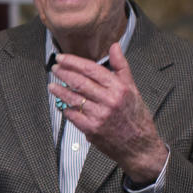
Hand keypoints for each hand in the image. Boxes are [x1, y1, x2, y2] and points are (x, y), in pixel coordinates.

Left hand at [48, 42, 167, 184]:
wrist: (139, 145)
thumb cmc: (135, 116)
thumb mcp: (132, 88)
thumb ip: (121, 66)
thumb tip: (114, 46)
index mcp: (118, 88)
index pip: (91, 70)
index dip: (74, 62)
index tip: (63, 58)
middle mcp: (109, 101)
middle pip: (80, 82)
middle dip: (63, 73)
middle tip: (55, 68)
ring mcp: (99, 116)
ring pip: (74, 98)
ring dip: (60, 90)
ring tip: (52, 85)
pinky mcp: (92, 129)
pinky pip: (73, 116)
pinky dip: (66, 108)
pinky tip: (61, 103)